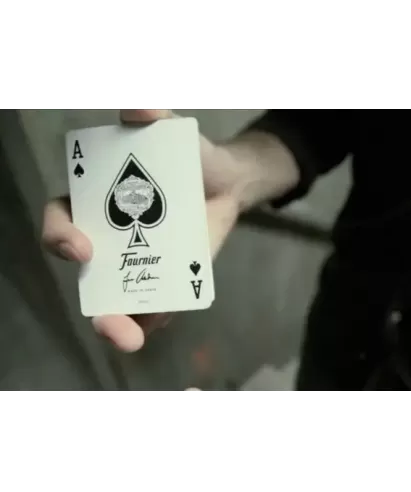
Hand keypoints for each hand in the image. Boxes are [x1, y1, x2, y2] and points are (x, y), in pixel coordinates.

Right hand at [42, 109, 240, 350]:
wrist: (226, 182)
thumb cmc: (191, 158)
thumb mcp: (173, 133)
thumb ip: (153, 118)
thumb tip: (138, 108)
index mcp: (97, 202)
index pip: (63, 221)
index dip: (60, 236)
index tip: (82, 248)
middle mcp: (110, 237)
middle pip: (85, 276)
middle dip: (91, 303)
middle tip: (106, 320)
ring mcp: (138, 261)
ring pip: (115, 299)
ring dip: (117, 325)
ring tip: (132, 341)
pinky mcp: (165, 277)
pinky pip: (154, 304)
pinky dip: (155, 318)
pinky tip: (161, 326)